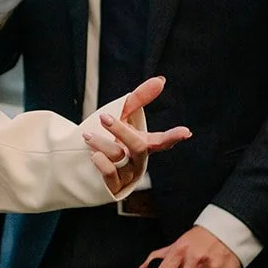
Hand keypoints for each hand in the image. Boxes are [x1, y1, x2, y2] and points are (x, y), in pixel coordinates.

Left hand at [82, 76, 190, 193]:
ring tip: (87, 136)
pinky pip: (111, 174)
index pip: (162, 141)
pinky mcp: (115, 187)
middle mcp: (139, 161)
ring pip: (119, 157)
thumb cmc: (108, 136)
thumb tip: (160, 80)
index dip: (174, 136)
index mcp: (145, 144)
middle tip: (103, 117)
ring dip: (101, 144)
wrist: (81, 159)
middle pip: (138, 146)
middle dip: (120, 130)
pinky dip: (101, 162)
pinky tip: (93, 156)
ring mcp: (128, 176)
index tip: (186, 132)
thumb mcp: (122, 115)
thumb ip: (140, 98)